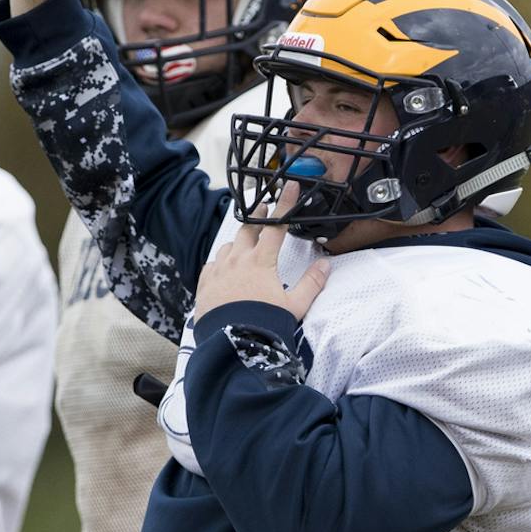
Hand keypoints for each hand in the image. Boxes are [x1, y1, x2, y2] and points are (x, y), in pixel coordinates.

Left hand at [193, 186, 330, 322]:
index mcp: (261, 261)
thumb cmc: (266, 325)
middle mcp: (238, 260)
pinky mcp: (205, 284)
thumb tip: (325, 265)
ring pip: (228, 246)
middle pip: (248, 229)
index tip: (289, 186)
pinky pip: (212, 265)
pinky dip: (220, 262)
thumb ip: (312, 283)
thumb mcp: (296, 306)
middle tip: (263, 209)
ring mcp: (219, 271)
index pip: (277, 226)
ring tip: (245, 246)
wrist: (232, 345)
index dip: (285, 204)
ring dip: (238, 242)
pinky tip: (224, 268)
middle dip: (257, 217)